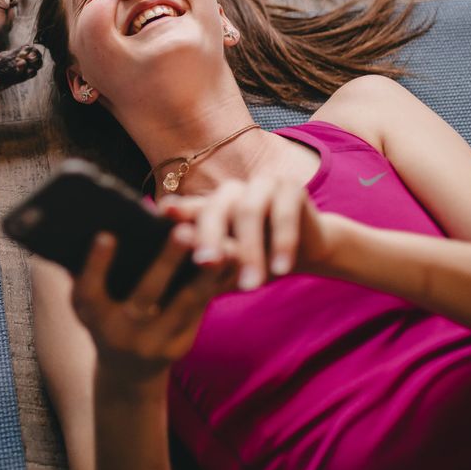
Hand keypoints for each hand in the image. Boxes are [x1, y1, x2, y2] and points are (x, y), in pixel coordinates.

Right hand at [72, 222, 240, 383]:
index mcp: (93, 316)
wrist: (127, 371)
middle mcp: (121, 333)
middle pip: (146, 295)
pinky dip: (215, 284)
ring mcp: (153, 343)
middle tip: (184, 231)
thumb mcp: (85, 303)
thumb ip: (83, 272)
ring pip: (184, 305)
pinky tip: (228, 259)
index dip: (96, 264)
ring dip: (204, 275)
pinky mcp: (180, 345)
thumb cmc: (103, 318)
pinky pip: (200, 310)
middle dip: (166, 263)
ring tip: (221, 245)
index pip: (89, 290)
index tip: (107, 235)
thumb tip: (84, 227)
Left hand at [159, 174, 333, 293]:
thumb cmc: (259, 260)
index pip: (188, 208)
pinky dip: (282, 244)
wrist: (306, 252)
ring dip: (249, 250)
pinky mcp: (291, 187)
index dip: (176, 209)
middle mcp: (231, 191)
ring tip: (250, 285)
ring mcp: (260, 184)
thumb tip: (194, 266)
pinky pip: (284, 214)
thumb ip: (215, 262)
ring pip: (248, 212)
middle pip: (214, 209)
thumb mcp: (233, 266)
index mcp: (210, 206)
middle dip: (210, 238)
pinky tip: (281, 270)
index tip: (164, 213)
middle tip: (205, 263)